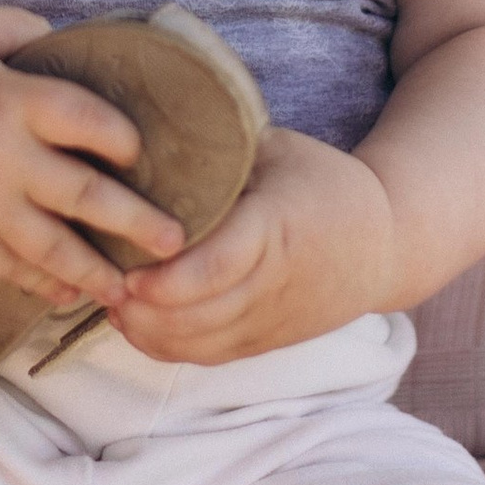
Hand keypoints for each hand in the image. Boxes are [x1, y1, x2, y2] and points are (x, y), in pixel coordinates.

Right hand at [0, 8, 186, 312]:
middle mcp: (2, 158)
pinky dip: (47, 284)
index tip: (143, 152)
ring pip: (54, 247)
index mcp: (9, 100)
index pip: (86, 120)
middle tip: (177, 240)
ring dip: (98, 270)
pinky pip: (14, 268)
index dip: (123, 137)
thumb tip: (73, 42)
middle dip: (136, 221)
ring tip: (134, 288)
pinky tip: (75, 295)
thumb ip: (25, 30)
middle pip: (84, 194)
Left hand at [111, 128, 395, 366]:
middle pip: (200, 316)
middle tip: (98, 279)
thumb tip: (143, 129)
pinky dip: (164, 345)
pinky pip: (207, 356)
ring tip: (108, 297)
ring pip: (198, 344)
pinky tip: (133, 319)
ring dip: (146, 330)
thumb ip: (219, 148)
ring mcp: (271, 321)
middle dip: (142, 309)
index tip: (126, 269)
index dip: (169, 278)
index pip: (221, 266)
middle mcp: (276, 284)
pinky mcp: (266, 343)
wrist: (386, 245)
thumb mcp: (278, 149)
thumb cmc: (323, 184)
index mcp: (280, 227)